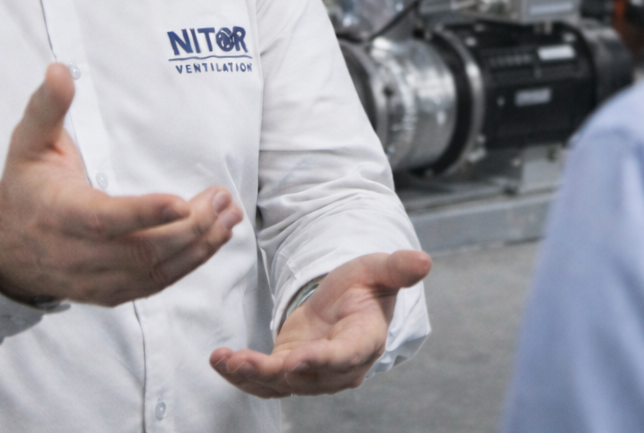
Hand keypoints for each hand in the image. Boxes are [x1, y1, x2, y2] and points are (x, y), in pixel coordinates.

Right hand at [0, 63, 242, 305]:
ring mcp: (93, 279)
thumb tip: (59, 70)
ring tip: (229, 217)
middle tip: (221, 198)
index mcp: (57, 214)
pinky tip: (213, 240)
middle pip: (140, 249)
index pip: (103, 219)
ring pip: (153, 270)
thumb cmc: (27, 186)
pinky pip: (154, 285)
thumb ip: (48, 106)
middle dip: (189, 226)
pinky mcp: (110, 294)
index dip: (143, 213)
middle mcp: (75, 254)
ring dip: (198, 246)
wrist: (5, 246)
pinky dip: (189, 264)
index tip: (181, 201)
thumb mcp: (30, 141)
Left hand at [208, 250, 431, 397]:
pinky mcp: (288, 372)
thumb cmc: (364, 286)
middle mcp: (339, 368)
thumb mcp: (377, 269)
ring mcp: (312, 374)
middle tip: (246, 363)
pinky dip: (239, 373)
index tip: (298, 360)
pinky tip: (219, 360)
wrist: (346, 304)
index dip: (322, 360)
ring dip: (250, 375)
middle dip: (274, 373)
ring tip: (225, 360)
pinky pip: (263, 380)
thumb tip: (424, 260)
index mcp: (364, 341)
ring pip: (280, 383)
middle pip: (307, 376)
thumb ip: (397, 267)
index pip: (345, 356)